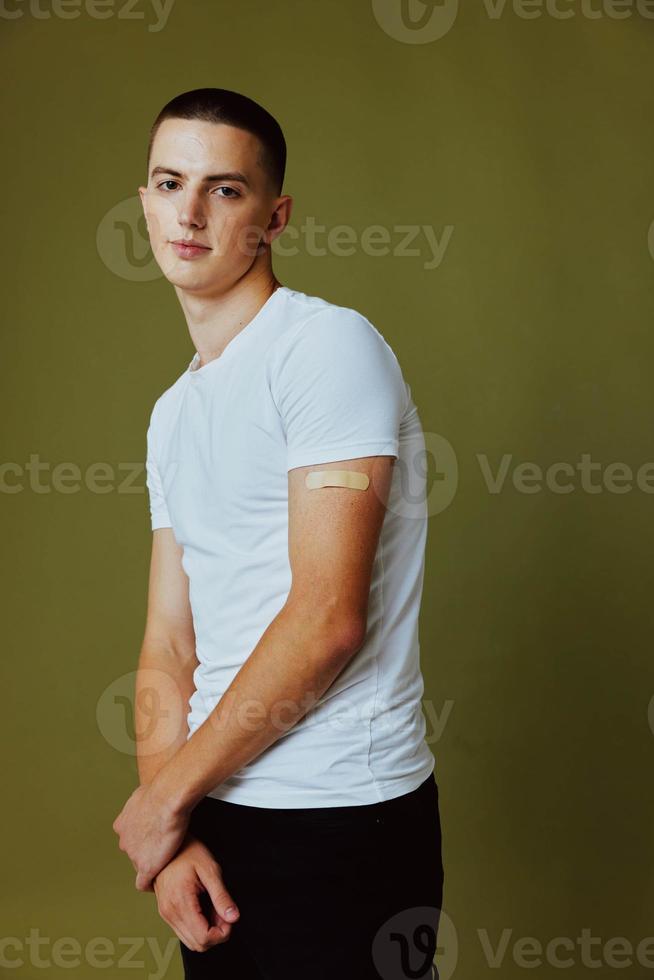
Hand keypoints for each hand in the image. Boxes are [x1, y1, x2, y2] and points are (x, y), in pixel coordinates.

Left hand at [112, 782, 190, 890]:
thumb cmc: (161, 790)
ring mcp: (134, 855)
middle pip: (133, 851)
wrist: (168, 798)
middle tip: (161, 848)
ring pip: (140, 864)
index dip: (142, 838)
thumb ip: (141, 801)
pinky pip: (143, 883)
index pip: (129, 837)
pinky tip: (156, 883)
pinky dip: (149, 884)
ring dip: (150, 863)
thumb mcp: (143, 791)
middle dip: (145, 851)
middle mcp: (125, 840)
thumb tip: (146, 796)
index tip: (152, 838)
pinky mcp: (146, 867)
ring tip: (164, 862)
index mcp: (122, 824)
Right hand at [153, 833, 240, 951]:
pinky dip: (197, 927)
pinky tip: (203, 909)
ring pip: (190, 941)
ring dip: (206, 931)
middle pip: (197, 944)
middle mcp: (170, 913)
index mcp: (181, 902)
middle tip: (222, 911)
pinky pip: (183, 932)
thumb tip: (233, 918)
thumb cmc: (188, 852)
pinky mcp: (165, 912)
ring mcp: (165, 914)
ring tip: (213, 908)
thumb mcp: (210, 870)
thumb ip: (221, 896)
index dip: (222, 932)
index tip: (228, 916)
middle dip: (216, 933)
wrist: (166, 845)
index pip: (204, 937)